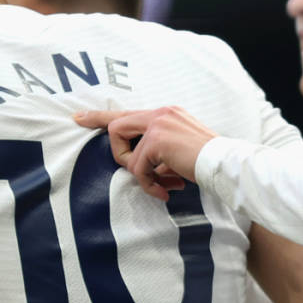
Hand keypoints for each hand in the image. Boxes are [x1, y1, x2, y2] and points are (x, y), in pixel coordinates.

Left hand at [73, 106, 216, 200]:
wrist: (225, 163)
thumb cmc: (207, 162)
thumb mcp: (179, 151)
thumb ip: (158, 151)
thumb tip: (140, 169)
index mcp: (166, 113)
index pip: (127, 113)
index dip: (99, 116)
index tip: (78, 117)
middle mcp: (160, 113)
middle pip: (116, 127)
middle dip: (119, 154)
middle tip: (135, 171)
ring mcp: (157, 124)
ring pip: (128, 154)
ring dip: (142, 174)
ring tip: (162, 185)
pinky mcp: (156, 140)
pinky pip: (138, 168)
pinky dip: (150, 183)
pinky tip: (168, 189)